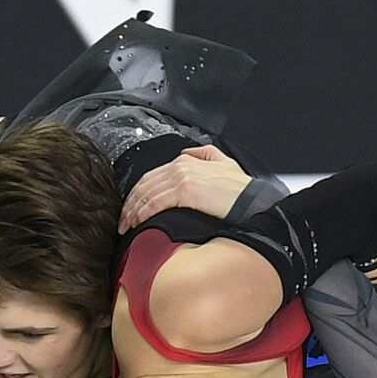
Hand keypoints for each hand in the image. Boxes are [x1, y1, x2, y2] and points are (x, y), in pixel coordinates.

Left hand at [119, 145, 251, 232]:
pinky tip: (137, 223)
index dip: (138, 193)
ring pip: (146, 194)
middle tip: (123, 220)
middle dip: (130, 204)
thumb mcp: (224, 162)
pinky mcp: (185, 190)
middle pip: (144, 184)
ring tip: (126, 226)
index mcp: (186, 159)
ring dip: (132, 211)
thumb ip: (205, 154)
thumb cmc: (241, 189)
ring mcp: (182, 176)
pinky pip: (155, 202)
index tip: (131, 208)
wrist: (253, 200)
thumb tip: (189, 151)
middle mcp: (180, 165)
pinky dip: (142, 213)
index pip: (152, 176)